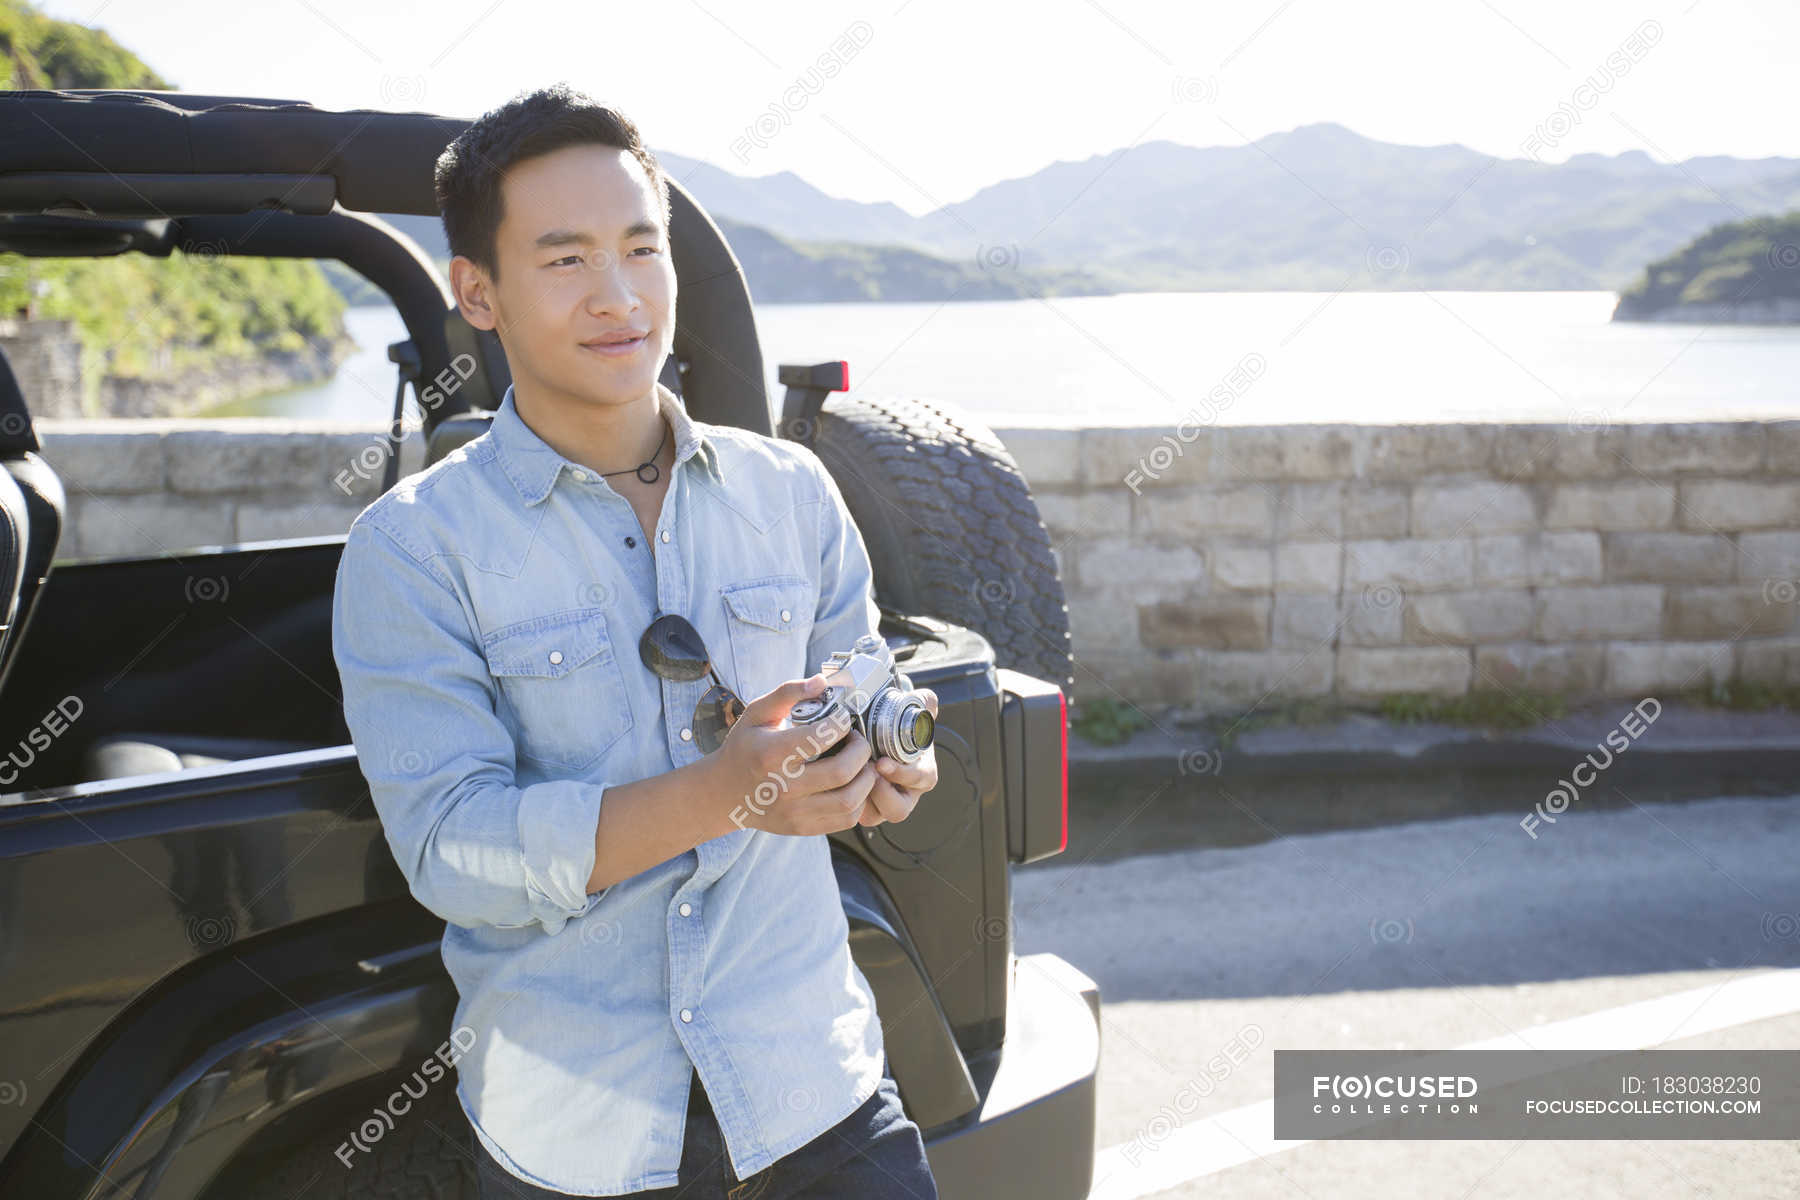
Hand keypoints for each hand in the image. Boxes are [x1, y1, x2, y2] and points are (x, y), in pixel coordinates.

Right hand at [713, 673, 880, 836]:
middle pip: (842, 771)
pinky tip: (853, 784)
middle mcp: (783, 787)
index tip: (843, 719)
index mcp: (771, 754)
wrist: (724, 794)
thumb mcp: (756, 714)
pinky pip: (846, 820)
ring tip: (862, 764)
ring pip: (850, 801)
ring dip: (866, 779)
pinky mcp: (803, 828)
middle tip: (859, 741)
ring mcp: (794, 813)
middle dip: (861, 751)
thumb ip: (788, 693)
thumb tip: (822, 681)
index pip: (822, 736)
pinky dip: (859, 800)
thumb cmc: (744, 748)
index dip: (841, 723)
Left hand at [856, 688, 937, 826]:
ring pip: (873, 815)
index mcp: (921, 774)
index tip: (882, 763)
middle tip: (864, 773)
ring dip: (860, 799)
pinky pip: (853, 814)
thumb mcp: (911, 712)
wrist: (875, 737)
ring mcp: (881, 804)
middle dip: (880, 794)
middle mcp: (904, 794)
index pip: (920, 780)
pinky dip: (843, 800)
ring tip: (847, 777)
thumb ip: (922, 702)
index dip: (902, 774)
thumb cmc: (895, 729)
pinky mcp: (860, 808)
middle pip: (897, 810)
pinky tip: (834, 780)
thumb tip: (928, 699)